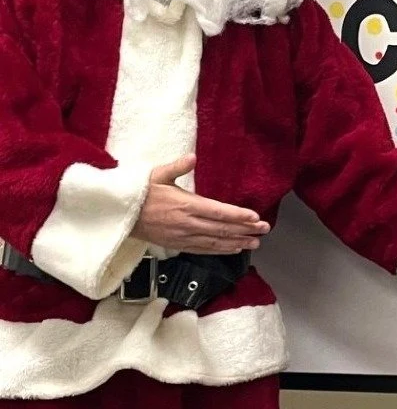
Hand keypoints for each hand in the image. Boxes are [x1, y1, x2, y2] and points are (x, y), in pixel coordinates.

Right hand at [130, 155, 269, 253]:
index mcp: (185, 205)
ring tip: (256, 243)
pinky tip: (234, 250)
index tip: (256, 218)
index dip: (238, 216)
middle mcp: (187, 223)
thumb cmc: (140, 192)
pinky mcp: (177, 245)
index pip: (218, 212)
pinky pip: (203, 250)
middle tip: (265, 230)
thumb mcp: (156, 175)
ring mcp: (183, 237)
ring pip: (215, 242)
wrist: (119, 216)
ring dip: (237, 243)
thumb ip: (176, 167)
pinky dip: (220, 251)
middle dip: (246, 230)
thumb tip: (192, 157)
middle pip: (222, 228)